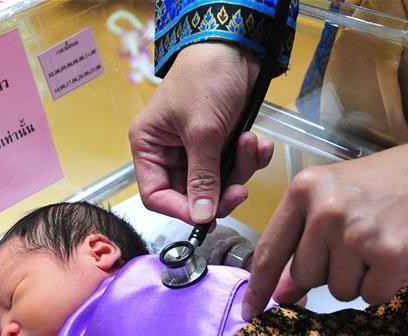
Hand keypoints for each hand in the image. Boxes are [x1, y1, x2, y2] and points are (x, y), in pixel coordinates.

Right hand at [129, 43, 273, 223]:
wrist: (238, 47)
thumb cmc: (206, 76)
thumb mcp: (202, 132)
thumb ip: (203, 178)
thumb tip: (201, 216)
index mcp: (149, 146)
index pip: (156, 196)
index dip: (181, 210)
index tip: (205, 217)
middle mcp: (170, 151)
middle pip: (192, 195)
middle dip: (220, 191)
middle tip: (239, 189)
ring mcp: (198, 149)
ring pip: (219, 184)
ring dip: (240, 170)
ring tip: (249, 145)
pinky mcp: (222, 144)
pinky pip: (236, 167)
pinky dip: (250, 158)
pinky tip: (258, 142)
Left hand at [242, 140, 407, 318]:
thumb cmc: (387, 186)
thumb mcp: (335, 197)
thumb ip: (302, 240)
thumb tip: (281, 293)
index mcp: (305, 191)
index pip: (270, 250)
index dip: (259, 286)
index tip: (251, 311)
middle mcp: (326, 211)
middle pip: (305, 276)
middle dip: (328, 271)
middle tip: (357, 243)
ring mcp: (357, 235)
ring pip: (338, 291)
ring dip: (358, 279)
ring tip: (378, 245)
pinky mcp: (388, 256)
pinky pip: (371, 297)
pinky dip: (384, 286)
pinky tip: (396, 256)